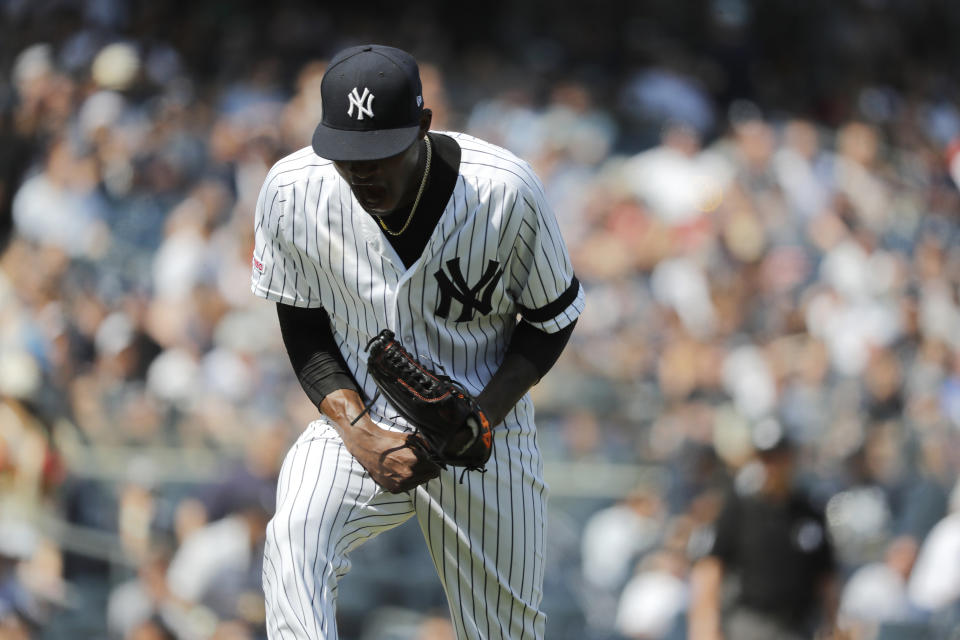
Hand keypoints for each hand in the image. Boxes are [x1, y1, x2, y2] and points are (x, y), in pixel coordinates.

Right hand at [320, 388, 440, 491]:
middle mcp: (408, 475)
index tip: (432, 461)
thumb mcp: (411, 438)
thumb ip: (427, 446)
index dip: (435, 464)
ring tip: (408, 465)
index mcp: (415, 461)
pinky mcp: (394, 489)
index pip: (436, 470)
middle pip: (428, 477)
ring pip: (419, 483)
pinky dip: (407, 481)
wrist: (369, 447)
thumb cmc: (390, 441)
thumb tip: (438, 452)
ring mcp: (400, 484)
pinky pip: (408, 487)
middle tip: (420, 462)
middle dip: (427, 470)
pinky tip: (401, 471)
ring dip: (418, 476)